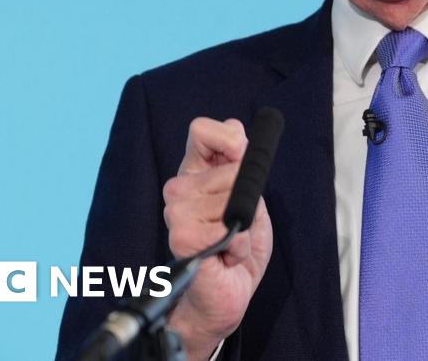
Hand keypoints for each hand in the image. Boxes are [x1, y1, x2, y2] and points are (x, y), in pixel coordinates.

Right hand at [163, 117, 273, 360]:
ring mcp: (176, 212)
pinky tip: (226, 257)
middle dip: (247, 200)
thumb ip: (243, 165)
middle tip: (235, 225)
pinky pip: (228, 228)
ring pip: (232, 200)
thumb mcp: (251, 199)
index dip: (229, 140)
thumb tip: (237, 132)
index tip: (240, 157)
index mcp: (195, 173)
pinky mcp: (181, 237)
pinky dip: (239, 245)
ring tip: (229, 243)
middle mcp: (180, 189)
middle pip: (230, 170)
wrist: (224, 297)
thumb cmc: (236, 248)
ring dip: (244, 227)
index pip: (202, 131)